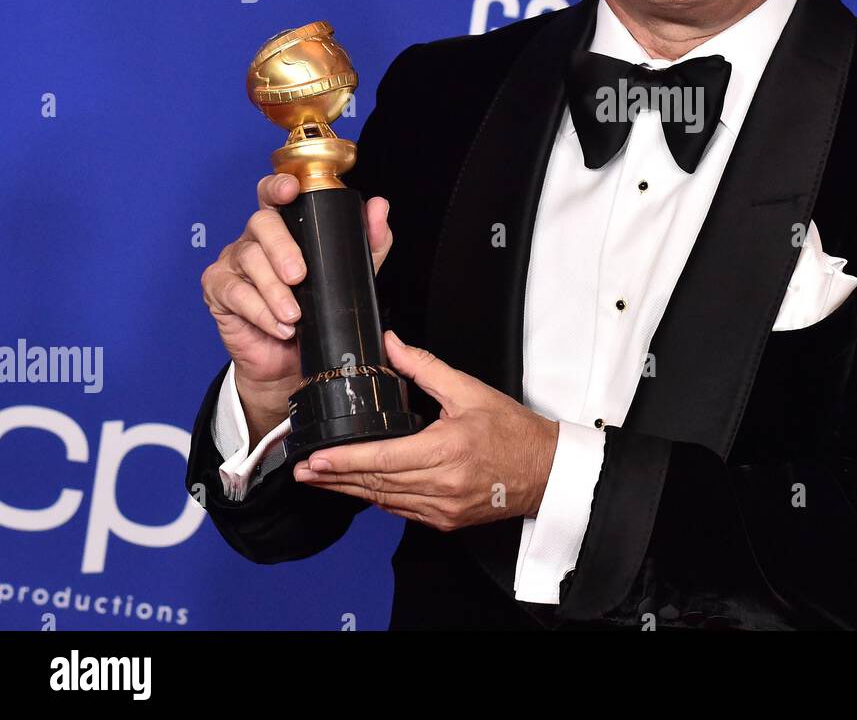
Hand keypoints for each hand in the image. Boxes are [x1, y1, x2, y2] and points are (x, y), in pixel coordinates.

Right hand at [200, 172, 392, 441]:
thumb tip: (378, 207)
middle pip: (261, 223)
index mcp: (284, 226)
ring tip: (294, 314)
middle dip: (282, 248)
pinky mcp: (218, 290)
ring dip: (274, 289)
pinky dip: (261, 311)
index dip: (278, 186)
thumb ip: (369, 242)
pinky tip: (280, 326)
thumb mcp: (351, 275)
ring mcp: (233, 262)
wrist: (291, 362)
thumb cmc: (317, 311)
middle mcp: (255, 238)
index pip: (274, 194)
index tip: (290, 190)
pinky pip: (235, 293)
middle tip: (300, 276)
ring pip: (249, 259)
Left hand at [292, 331, 560, 527]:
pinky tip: (362, 490)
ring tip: (322, 480)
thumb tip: (392, 345)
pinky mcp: (446, 520)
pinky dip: (379, 499)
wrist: (545, 470)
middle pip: (375, 484)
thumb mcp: (470, 390)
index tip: (315, 460)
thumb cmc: (514, 431)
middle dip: (334, 478)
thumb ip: (425, 367)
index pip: (381, 459)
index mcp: (446, 450)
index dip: (343, 462)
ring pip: (384, 501)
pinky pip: (402, 511)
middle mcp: (442, 485)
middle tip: (303, 470)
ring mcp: (443, 508)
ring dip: (350, 491)